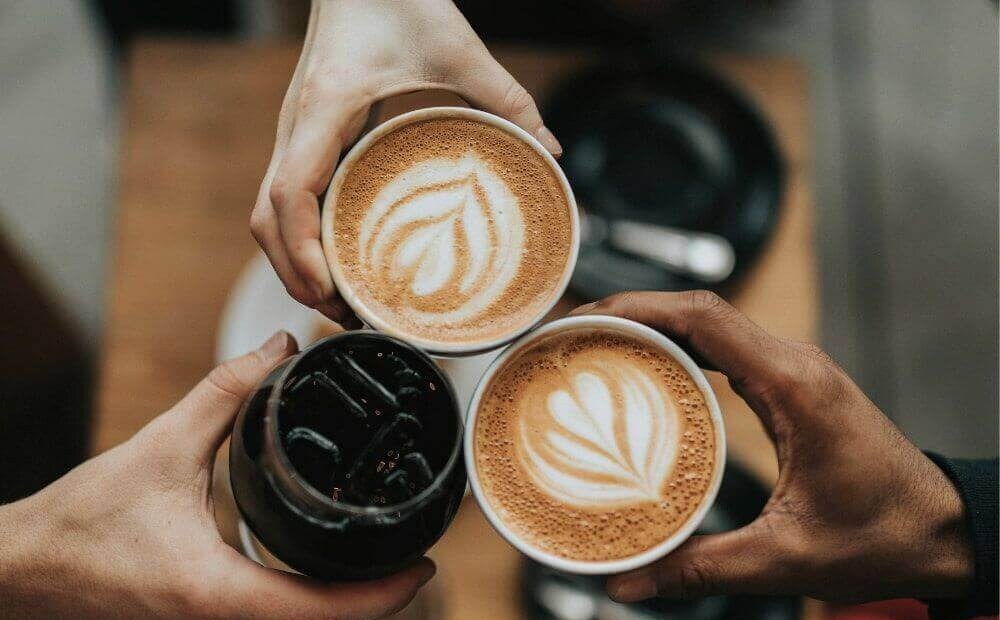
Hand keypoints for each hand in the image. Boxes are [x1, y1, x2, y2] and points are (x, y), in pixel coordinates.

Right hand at [0, 332, 434, 619]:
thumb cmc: (82, 521)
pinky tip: (329, 573)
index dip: (382, 595)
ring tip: (385, 559)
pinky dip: (313, 606)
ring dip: (348, 607)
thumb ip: (226, 393)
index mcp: (215, 592)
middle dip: (378, 601)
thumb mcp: (161, 446)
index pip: (320, 611)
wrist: (25, 570)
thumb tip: (279, 347)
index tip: (425, 565)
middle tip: (416, 554)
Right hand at [251, 0, 560, 322]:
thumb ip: (507, 97)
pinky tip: (339, 261)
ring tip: (341, 302)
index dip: (301, 250)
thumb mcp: (457, 46)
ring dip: (294, 263)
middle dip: (296, 276)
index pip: (288, 193)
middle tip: (346, 316)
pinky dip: (302, 239)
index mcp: (324, 109)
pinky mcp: (305, 137)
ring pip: (267, 215)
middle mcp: (296, 127)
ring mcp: (294, 134)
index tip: (331, 289)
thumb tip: (549, 150)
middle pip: (265, 221)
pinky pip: (287, 199)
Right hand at [570, 291, 973, 603]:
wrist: (943, 531)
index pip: (705, 317)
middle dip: (630, 312)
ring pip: (709, 324)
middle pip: (698, 310)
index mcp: (794, 385)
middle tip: (572, 334)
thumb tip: (629, 581)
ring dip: (652, 326)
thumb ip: (701, 568)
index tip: (586, 318)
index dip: (638, 307)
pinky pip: (723, 349)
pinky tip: (644, 372)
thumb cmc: (886, 535)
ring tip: (594, 345)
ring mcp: (792, 371)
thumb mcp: (786, 557)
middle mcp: (793, 364)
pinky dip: (678, 349)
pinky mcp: (789, 386)